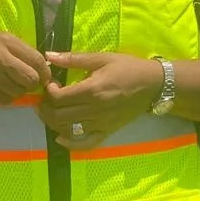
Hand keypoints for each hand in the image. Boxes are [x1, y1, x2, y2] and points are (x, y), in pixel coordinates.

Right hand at [0, 33, 53, 104]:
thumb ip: (19, 51)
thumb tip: (41, 66)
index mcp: (7, 41)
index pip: (37, 60)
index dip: (44, 72)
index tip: (41, 76)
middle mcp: (2, 58)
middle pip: (31, 78)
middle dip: (32, 84)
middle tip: (24, 82)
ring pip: (20, 91)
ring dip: (17, 91)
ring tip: (6, 84)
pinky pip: (7, 99)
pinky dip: (6, 97)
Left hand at [41, 52, 163, 147]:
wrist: (154, 84)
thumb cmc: (128, 68)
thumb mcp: (102, 58)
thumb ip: (74, 58)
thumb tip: (48, 56)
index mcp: (92, 90)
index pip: (59, 97)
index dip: (48, 91)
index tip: (50, 84)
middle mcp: (94, 110)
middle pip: (59, 116)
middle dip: (45, 109)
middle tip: (46, 100)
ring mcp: (101, 123)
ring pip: (67, 131)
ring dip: (53, 123)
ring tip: (51, 112)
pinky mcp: (107, 131)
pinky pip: (87, 144)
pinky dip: (71, 144)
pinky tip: (61, 138)